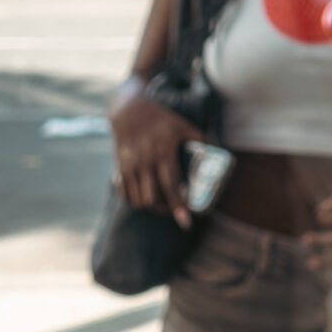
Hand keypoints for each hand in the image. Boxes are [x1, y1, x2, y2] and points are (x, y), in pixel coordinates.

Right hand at [110, 94, 199, 225]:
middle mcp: (144, 161)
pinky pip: (125, 194)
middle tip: (174, 207)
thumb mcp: (182, 125)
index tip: (185, 221)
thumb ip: (198, 140)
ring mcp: (129, 166)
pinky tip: (143, 193)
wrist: (128, 110)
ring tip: (160, 201)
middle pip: (152, 199)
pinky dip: (134, 199)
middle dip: (164, 209)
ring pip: (138, 200)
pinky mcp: (119, 168)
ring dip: (150, 205)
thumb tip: (212, 155)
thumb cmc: (159, 119)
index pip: (170, 185)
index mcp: (162, 152)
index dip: (178, 205)